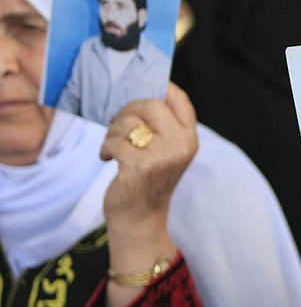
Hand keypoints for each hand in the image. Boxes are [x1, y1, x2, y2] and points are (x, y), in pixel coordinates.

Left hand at [101, 83, 196, 306]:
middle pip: (150, 104)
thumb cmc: (149, 179)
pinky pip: (114, 141)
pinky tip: (107, 158)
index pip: (179, 98)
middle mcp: (181, 145)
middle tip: (119, 126)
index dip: (158, 88)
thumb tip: (140, 93)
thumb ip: (163, 126)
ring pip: (128, 122)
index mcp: (190, 138)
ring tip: (113, 146)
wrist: (141, 218)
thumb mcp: (166, 150)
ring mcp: (162, 156)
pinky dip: (105, 148)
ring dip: (112, 132)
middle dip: (128, 111)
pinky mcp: (140, 167)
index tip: (141, 95)